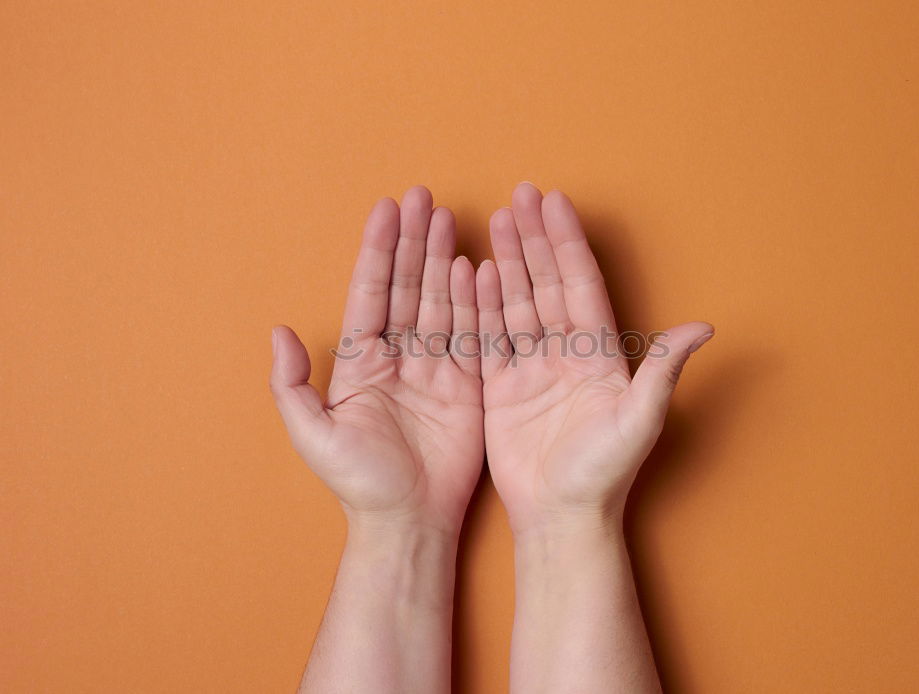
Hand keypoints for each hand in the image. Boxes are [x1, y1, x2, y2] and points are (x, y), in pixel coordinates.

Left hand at [270, 186, 483, 534]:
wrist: (408, 519)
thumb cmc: (358, 482)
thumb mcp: (313, 434)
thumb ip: (293, 384)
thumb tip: (278, 331)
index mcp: (361, 361)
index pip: (371, 292)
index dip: (379, 249)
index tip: (388, 208)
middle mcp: (399, 356)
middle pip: (407, 285)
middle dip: (415, 241)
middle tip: (424, 197)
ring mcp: (435, 367)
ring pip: (439, 300)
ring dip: (443, 259)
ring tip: (450, 218)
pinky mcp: (467, 384)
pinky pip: (471, 333)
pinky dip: (474, 300)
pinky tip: (476, 267)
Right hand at [477, 183, 712, 533]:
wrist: (561, 519)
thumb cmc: (604, 475)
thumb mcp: (639, 420)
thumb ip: (662, 370)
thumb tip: (704, 327)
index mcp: (598, 354)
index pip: (580, 284)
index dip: (567, 243)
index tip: (555, 203)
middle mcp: (566, 353)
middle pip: (547, 283)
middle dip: (536, 238)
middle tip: (521, 195)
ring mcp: (532, 369)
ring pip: (519, 302)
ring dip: (510, 261)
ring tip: (498, 220)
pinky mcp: (503, 389)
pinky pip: (492, 337)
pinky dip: (483, 304)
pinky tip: (475, 272)